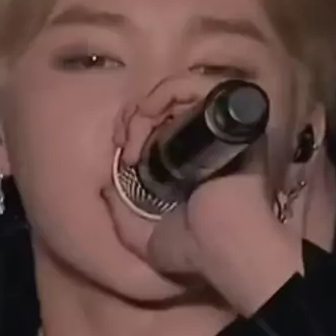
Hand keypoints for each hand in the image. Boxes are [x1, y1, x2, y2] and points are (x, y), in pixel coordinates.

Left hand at [115, 75, 307, 316]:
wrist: (225, 244)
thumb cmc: (194, 250)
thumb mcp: (145, 240)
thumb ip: (122, 217)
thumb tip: (104, 189)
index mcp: (189, 166)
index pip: (159, 127)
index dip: (134, 128)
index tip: (122, 153)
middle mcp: (205, 142)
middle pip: (165, 106)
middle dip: (134, 117)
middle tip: (123, 142)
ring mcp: (219, 126)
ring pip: (177, 92)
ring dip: (145, 109)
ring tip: (134, 139)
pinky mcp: (231, 113)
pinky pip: (197, 85)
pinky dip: (167, 93)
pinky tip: (150, 119)